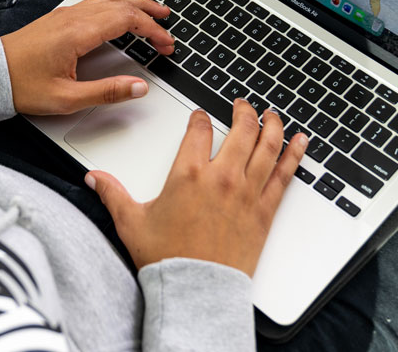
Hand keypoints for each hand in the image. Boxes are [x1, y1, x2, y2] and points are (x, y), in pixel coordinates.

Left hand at [1, 0, 173, 114]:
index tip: (166, 44)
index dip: (152, 30)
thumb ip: (106, 92)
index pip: (127, 21)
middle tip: (168, 26)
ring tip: (156, 7)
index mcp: (78, 33)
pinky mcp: (61, 17)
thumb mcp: (66, 98)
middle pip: (123, 6)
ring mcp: (67, 14)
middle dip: (150, 15)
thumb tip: (138, 87)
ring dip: (136, 3)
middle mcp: (74, 17)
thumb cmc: (20, 85)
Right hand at [86, 99, 307, 276]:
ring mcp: (247, 191)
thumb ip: (113, 194)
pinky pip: (284, 174)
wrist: (196, 292)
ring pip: (268, 145)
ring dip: (273, 125)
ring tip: (273, 114)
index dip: (200, 117)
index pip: (199, 129)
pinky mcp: (264, 209)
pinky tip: (302, 142)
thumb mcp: (132, 222)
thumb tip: (95, 177)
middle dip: (244, 111)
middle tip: (243, 105)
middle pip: (241, 128)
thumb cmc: (167, 259)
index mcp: (189, 173)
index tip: (201, 116)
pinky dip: (295, 155)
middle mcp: (222, 176)